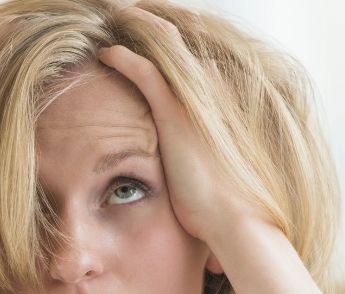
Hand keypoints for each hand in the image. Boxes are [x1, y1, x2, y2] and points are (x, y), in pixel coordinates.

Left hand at [96, 7, 273, 258]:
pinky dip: (123, 58)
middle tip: (132, 15)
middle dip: (156, 24)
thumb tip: (201, 176)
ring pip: (163, 44)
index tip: (153, 36)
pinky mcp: (175, 112)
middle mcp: (213, 93)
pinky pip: (144, 71)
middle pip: (181, 41)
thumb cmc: (225, 211)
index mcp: (223, 102)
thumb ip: (206, 160)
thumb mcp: (217, 177)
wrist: (237, 222)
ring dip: (138, 28)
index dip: (173, 44)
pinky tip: (107, 54)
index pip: (194, 59)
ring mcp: (195, 100)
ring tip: (119, 19)